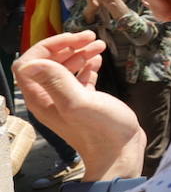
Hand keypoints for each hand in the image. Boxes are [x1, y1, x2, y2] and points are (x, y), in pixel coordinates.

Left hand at [12, 31, 143, 179]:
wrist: (121, 154)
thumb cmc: (102, 131)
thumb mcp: (78, 103)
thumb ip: (56, 81)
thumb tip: (31, 62)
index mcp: (41, 99)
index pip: (29, 63)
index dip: (49, 46)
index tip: (74, 39)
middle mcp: (50, 98)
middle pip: (48, 63)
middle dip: (67, 46)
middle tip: (91, 37)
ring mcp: (67, 101)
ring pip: (66, 68)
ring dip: (80, 53)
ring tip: (100, 45)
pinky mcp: (84, 103)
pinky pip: (79, 78)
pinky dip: (87, 65)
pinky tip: (99, 60)